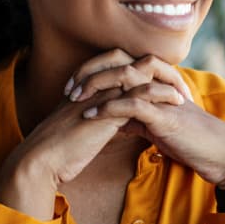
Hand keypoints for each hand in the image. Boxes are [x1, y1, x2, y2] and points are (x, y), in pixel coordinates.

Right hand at [0, 53, 187, 219]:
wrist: (41, 161)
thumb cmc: (58, 151)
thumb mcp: (80, 130)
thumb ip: (96, 120)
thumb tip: (113, 123)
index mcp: (87, 88)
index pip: (119, 67)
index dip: (142, 73)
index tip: (163, 86)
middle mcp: (94, 86)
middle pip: (131, 63)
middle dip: (157, 70)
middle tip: (178, 82)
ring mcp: (101, 95)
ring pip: (139, 74)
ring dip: (164, 80)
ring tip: (183, 92)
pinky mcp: (108, 110)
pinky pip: (140, 95)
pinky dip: (161, 96)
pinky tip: (177, 103)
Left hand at [71, 54, 224, 189]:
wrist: (218, 153)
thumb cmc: (190, 140)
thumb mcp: (157, 126)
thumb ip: (136, 119)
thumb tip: (113, 123)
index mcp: (155, 82)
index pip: (120, 63)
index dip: (94, 70)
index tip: (73, 86)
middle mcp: (158, 83)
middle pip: (118, 61)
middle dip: (90, 71)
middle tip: (69, 88)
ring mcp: (162, 96)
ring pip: (123, 76)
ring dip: (95, 85)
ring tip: (74, 98)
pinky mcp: (165, 114)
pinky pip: (132, 104)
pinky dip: (109, 108)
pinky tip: (91, 116)